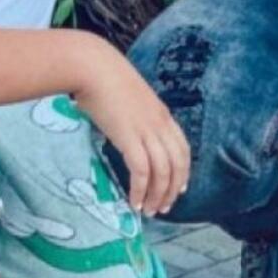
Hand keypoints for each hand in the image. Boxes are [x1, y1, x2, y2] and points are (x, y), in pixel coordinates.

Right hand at [73, 42, 190, 216]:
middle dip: (173, 190)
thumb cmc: (105, 78)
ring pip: (162, 172)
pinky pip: (142, 171)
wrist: (93, 67)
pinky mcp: (129, 137)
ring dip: (158, 195)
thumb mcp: (130, 98)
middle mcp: (160, 124)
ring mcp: (146, 130)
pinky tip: (135, 201)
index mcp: (163, 115)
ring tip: (149, 210)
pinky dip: (141, 190)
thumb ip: (135, 116)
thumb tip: (126, 131)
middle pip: (177, 165)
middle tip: (164, 208)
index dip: (184, 171)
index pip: (183, 149)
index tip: (180, 189)